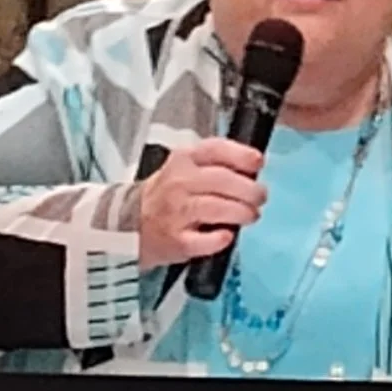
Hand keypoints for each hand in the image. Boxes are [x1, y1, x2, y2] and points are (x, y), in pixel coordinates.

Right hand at [135, 137, 264, 263]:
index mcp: (184, 160)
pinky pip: (204, 241)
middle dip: (250, 190)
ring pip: (217, 208)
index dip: (242, 155)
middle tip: (260, 197)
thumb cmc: (168, 194)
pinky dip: (220, 238)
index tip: (258, 163)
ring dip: (242, 212)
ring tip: (251, 215)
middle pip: (223, 180)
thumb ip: (216, 164)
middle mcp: (179, 183)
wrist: (130, 223)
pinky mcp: (177, 241)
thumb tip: (254, 169)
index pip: (216, 149)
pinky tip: (227, 236)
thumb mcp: (185, 167)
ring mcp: (176, 212)